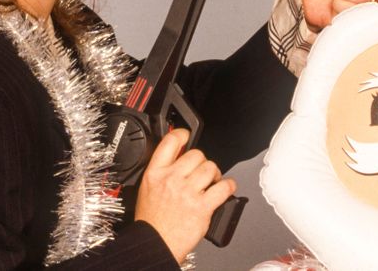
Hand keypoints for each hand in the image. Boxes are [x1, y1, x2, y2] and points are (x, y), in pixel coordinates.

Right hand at [134, 129, 235, 262]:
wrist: (156, 244)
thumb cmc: (152, 221)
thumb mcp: (148, 189)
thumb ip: (162, 172)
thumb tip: (178, 159)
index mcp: (155, 173)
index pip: (170, 142)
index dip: (182, 134)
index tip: (187, 135)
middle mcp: (172, 180)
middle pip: (197, 154)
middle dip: (202, 162)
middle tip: (202, 173)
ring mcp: (187, 192)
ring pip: (211, 168)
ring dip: (215, 174)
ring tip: (212, 182)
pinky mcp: (202, 206)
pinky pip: (224, 187)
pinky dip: (229, 186)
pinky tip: (226, 188)